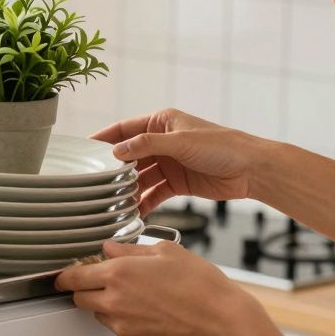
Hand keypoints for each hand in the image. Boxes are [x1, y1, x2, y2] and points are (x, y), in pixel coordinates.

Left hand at [54, 240, 266, 335]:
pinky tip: (148, 312)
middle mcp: (115, 301)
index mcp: (119, 274)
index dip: (64, 276)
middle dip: (86, 289)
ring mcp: (122, 325)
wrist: (221, 321)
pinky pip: (117, 329)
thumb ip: (131, 250)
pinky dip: (124, 321)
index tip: (63, 276)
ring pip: (98, 314)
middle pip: (79, 298)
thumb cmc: (200, 286)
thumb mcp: (166, 252)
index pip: (73, 277)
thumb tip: (110, 248)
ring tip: (135, 297)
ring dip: (106, 305)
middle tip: (102, 282)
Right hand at [91, 109, 274, 213]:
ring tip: (113, 203)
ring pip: (140, 177)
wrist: (251, 170)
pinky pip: (154, 193)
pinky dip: (144, 203)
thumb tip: (116, 150)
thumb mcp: (180, 141)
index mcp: (162, 122)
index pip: (124, 129)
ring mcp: (169, 163)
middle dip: (114, 170)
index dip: (103, 139)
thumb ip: (147, 144)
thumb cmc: (222, 146)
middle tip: (95, 184)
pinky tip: (134, 213)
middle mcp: (162, 142)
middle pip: (129, 156)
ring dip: (128, 190)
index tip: (82, 150)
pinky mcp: (177, 183)